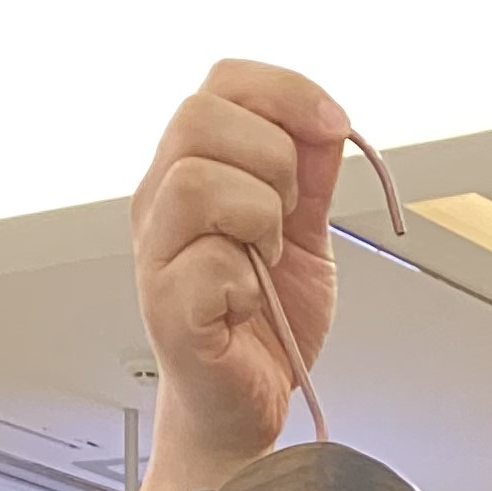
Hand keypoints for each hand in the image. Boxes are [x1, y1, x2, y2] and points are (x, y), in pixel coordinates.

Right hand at [130, 59, 350, 490]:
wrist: (248, 407)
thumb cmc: (264, 325)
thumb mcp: (305, 235)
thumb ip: (312, 176)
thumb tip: (327, 120)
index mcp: (193, 167)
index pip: (223, 83)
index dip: (285, 92)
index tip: (333, 125)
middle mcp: (162, 200)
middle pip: (200, 117)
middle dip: (273, 157)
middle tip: (292, 213)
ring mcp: (158, 253)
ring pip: (197, 182)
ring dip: (259, 216)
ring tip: (268, 259)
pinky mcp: (168, 309)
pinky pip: (210, 264)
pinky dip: (249, 282)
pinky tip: (252, 303)